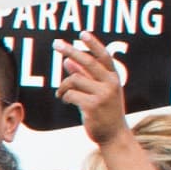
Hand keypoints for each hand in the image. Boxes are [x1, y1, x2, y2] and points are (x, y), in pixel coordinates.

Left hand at [53, 32, 128, 146]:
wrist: (113, 136)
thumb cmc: (105, 113)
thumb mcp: (98, 92)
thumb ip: (84, 76)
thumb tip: (67, 60)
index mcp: (114, 77)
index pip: (103, 55)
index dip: (93, 43)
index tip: (82, 33)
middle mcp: (110, 83)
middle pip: (87, 61)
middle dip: (70, 50)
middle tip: (56, 44)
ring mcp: (103, 94)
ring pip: (75, 79)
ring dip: (63, 86)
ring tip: (61, 94)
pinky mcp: (93, 106)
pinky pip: (71, 94)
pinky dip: (64, 96)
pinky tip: (64, 100)